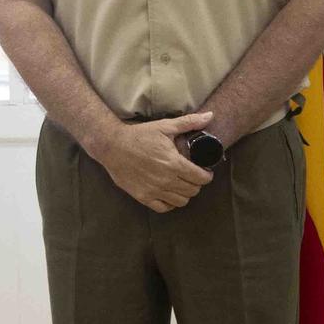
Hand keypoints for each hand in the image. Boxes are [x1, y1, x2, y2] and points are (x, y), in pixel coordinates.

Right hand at [93, 112, 215, 212]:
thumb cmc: (139, 135)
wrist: (112, 145)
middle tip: (193, 176)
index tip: (205, 171)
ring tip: (182, 184)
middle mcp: (166, 180)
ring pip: (181, 201)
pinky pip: (164, 208)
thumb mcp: (165, 126)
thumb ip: (189, 122)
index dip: (207, 175)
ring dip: (185, 193)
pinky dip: (170, 203)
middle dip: (197, 183)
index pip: (201, 178)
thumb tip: (210, 115)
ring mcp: (154, 190)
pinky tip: (169, 193)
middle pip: (193, 190)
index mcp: (174, 164)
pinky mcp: (142, 196)